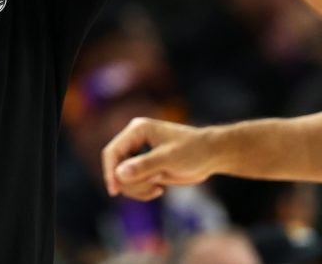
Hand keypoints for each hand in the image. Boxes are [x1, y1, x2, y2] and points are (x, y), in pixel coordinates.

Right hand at [101, 117, 216, 200]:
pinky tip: (160, 190)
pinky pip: (133, 185)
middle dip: (131, 182)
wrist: (211, 156)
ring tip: (158, 187)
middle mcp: (134, 140)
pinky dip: (143, 191)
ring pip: (123, 179)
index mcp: (137, 130)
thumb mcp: (168, 158)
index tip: (114, 191)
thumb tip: (119, 174)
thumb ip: (143, 166)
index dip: (110, 171)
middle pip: (116, 168)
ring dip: (138, 189)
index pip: (112, 151)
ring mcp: (139, 154)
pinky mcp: (145, 167)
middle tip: (153, 185)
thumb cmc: (193, 150)